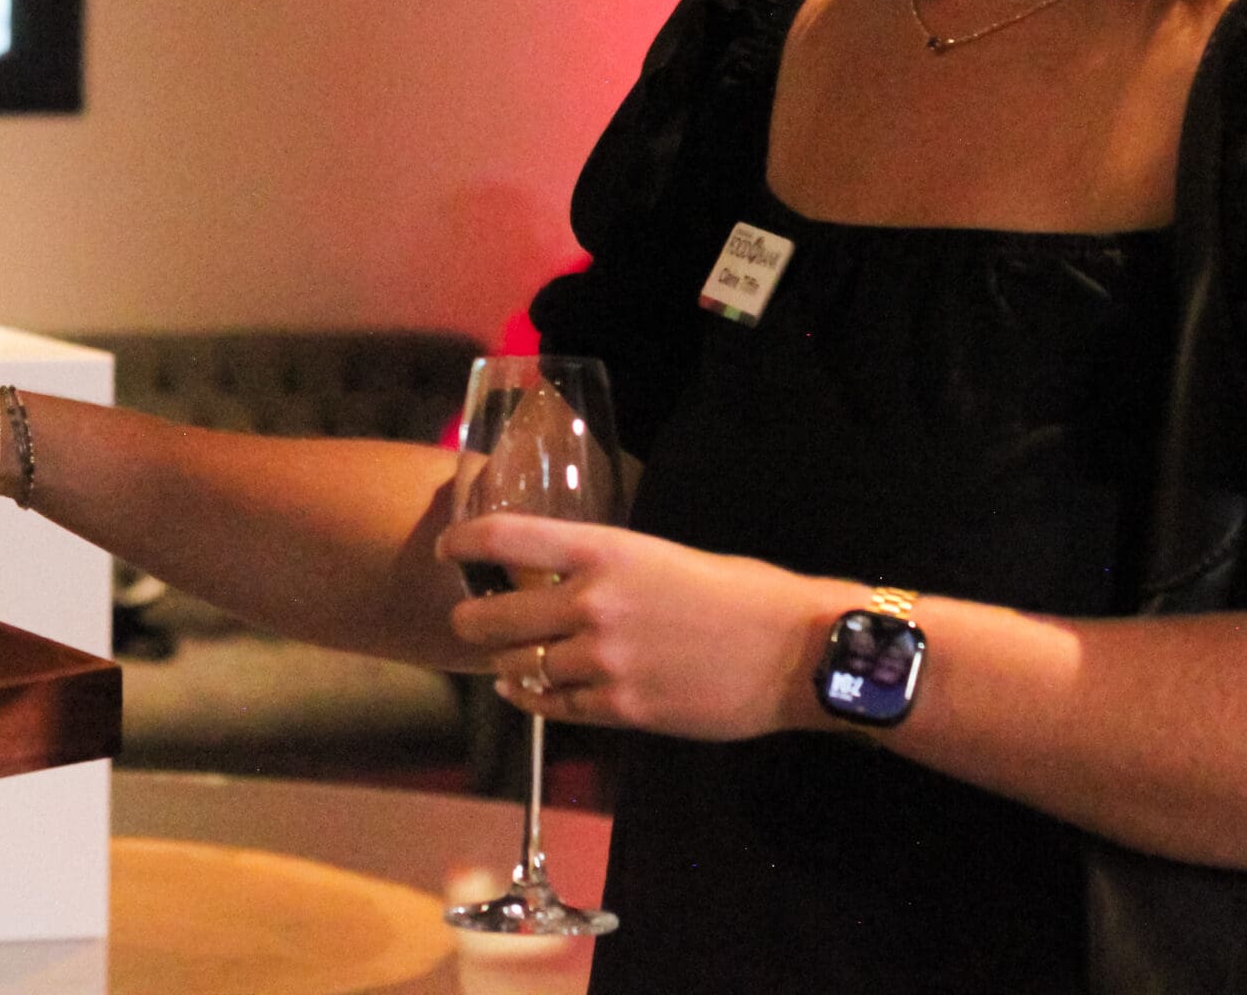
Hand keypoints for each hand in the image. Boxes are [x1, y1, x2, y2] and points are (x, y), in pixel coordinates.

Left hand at [438, 514, 850, 741]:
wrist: (799, 653)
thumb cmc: (741, 593)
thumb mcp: (664, 556)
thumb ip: (605, 566)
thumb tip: (557, 573)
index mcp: (606, 551)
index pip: (506, 537)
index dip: (464, 542)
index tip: (447, 549)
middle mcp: (594, 603)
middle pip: (494, 615)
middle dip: (469, 618)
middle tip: (463, 619)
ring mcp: (605, 661)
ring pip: (520, 665)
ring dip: (503, 662)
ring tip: (500, 658)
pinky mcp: (623, 709)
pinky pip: (553, 706)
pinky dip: (529, 698)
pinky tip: (521, 691)